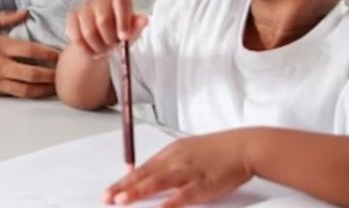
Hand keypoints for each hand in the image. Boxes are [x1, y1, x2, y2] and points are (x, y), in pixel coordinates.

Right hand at [0, 9, 59, 97]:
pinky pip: (13, 94)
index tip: (59, 55)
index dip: (47, 53)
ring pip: (24, 89)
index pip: (29, 50)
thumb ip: (4, 18)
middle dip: (50, 74)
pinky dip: (28, 94)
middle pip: (31, 73)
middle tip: (64, 73)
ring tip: (56, 86)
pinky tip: (38, 91)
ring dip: (43, 89)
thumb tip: (25, 13)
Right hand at [65, 0, 147, 57]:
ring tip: (103, 50)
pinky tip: (91, 49)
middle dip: (109, 40)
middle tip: (112, 47)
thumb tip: (144, 20)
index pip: (121, 3)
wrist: (101, 37)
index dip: (123, 21)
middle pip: (103, 21)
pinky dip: (85, 48)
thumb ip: (137, 26)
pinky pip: (76, 36)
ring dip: (97, 47)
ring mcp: (85, 6)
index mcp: (119, 0)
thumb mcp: (131, 31)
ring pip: (89, 32)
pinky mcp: (72, 16)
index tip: (124, 37)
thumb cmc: (119, 31)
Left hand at [104, 130, 253, 206]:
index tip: (109, 190)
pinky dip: (172, 202)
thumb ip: (168, 164)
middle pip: (145, 174)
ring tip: (122, 200)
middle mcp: (176, 159)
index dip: (124, 180)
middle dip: (124, 187)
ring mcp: (189, 171)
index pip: (142, 168)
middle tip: (106, 197)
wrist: (242, 146)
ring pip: (159, 182)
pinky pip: (185, 194)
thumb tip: (150, 175)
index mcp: (171, 152)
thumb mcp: (187, 152)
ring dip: (139, 191)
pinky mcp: (205, 183)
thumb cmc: (216, 151)